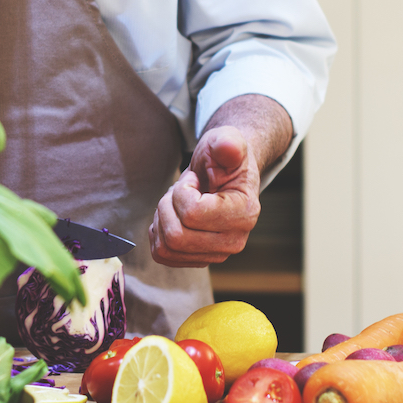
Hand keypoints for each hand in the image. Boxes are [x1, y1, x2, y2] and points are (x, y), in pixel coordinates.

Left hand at [149, 126, 261, 266]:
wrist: (223, 175)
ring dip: (162, 219)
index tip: (194, 180)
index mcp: (245, 214)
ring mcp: (216, 255)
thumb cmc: (222, 158)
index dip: (182, 191)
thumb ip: (227, 143)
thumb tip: (229, 148)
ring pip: (166, 247)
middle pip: (176, 236)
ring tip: (177, 203)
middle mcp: (234, 241)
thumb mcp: (225, 141)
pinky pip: (162, 254)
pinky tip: (172, 216)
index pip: (192, 214)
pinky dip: (158, 233)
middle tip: (180, 191)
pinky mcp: (198, 260)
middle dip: (167, 207)